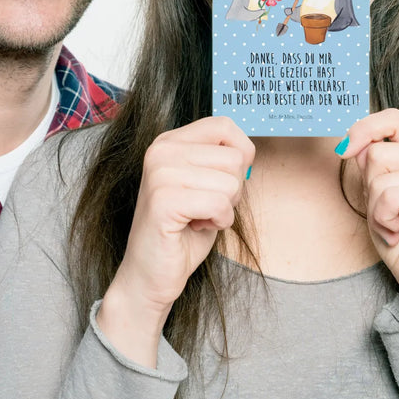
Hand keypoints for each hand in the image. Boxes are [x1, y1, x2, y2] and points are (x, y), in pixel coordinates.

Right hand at [97, 116, 253, 365]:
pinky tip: (196, 227)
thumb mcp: (205, 185)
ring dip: (225, 209)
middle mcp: (161, 150)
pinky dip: (219, 221)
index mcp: (170, 141)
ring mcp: (160, 173)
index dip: (241, 154)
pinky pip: (219, 204)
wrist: (151, 273)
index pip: (225, 125)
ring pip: (230, 182)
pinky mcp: (163, 200)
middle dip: (232, 190)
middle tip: (205, 207)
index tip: (225, 180)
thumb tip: (248, 151)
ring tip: (198, 217)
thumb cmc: (183, 231)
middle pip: (234, 158)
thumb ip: (220, 161)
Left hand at [339, 109, 398, 315]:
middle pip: (376, 152)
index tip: (344, 151)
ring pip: (380, 176)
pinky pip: (390, 196)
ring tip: (394, 224)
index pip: (392, 118)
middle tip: (387, 213)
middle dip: (369, 188)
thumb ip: (370, 163)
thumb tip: (353, 144)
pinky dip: (384, 219)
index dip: (363, 130)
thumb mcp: (377, 192)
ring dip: (375, 208)